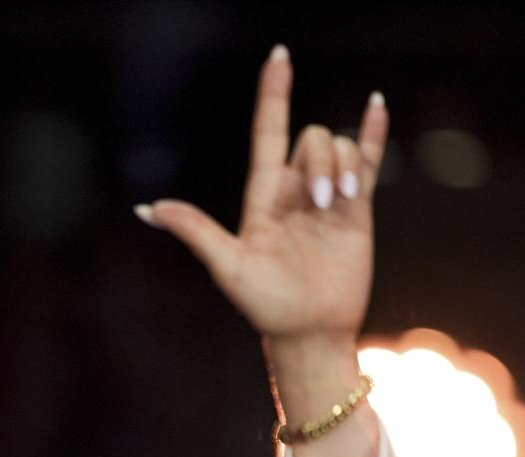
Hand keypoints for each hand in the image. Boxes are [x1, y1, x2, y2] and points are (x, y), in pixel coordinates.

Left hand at [139, 46, 385, 349]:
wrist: (310, 332)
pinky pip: (369, 161)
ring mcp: (329, 198)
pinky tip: (376, 107)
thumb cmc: (265, 305)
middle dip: (322, 158)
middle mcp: (296, 191)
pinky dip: (373, 134)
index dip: (273, 94)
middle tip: (323, 200)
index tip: (279, 56)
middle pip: (311, 139)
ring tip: (344, 201)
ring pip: (340, 149)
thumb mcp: (227, 266)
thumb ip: (195, 231)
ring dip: (346, 163)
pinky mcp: (358, 211)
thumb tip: (148, 210)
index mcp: (263, 196)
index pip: (267, 132)